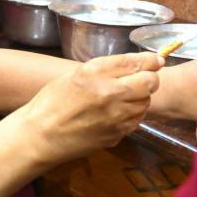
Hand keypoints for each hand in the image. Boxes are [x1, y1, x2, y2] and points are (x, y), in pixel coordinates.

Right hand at [20, 52, 162, 165]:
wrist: (41, 136)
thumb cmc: (51, 102)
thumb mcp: (76, 75)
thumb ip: (106, 69)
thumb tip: (135, 64)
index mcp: (95, 73)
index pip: (136, 62)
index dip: (150, 60)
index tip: (156, 60)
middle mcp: (110, 93)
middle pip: (150, 83)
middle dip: (149, 79)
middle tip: (141, 79)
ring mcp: (116, 117)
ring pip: (146, 103)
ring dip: (140, 98)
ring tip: (123, 98)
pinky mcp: (118, 134)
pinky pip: (136, 120)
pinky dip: (132, 114)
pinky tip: (116, 113)